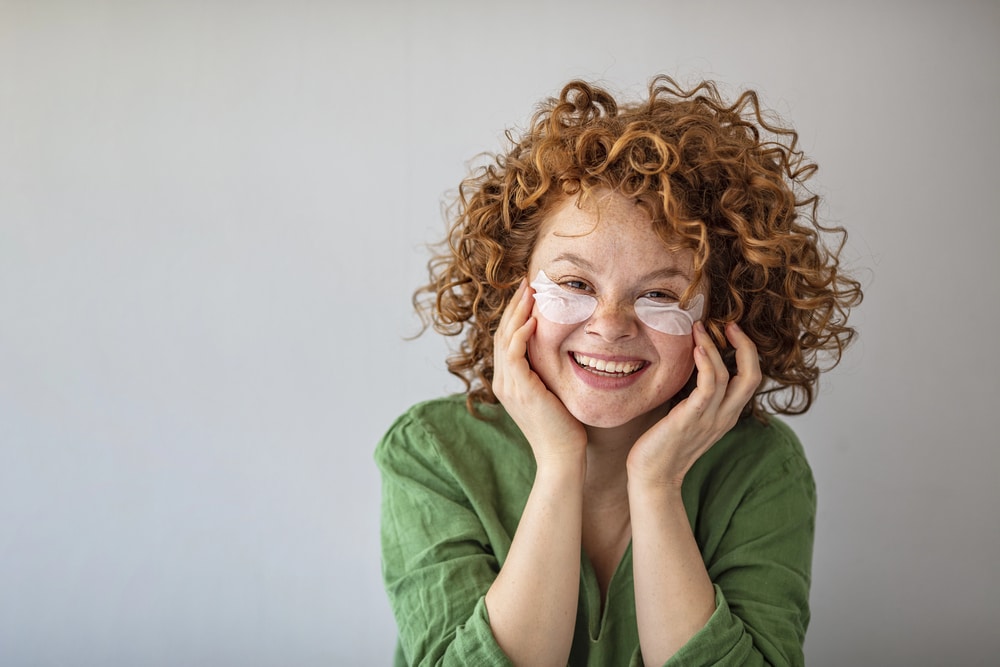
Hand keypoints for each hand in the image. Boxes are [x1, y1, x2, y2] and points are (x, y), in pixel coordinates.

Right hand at [492, 279, 586, 466]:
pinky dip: (521, 335)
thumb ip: (547, 372)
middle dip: (514, 305)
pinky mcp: (520, 390)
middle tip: (526, 281)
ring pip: (506, 339)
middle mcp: (503, 381)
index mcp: (508, 381)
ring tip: (529, 291)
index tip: (529, 292)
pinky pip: (514, 355)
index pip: (507, 338)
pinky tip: (533, 320)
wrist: (562, 456)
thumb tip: (562, 350)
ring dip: (517, 312)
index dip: (516, 313)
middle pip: (502, 333)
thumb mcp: (552, 392)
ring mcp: (508, 386)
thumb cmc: (564, 427)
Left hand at [626, 321, 761, 487]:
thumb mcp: (686, 414)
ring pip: (731, 376)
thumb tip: (688, 366)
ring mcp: (711, 419)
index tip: (729, 331)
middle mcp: (725, 416)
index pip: (750, 378)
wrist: (652, 476)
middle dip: (746, 345)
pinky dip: (707, 363)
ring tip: (701, 328)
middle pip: (753, 376)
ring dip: (716, 347)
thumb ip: (695, 395)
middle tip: (729, 324)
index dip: (745, 352)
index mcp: (726, 414)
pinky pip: (710, 386)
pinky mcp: (692, 419)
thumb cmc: (663, 443)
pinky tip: (696, 348)